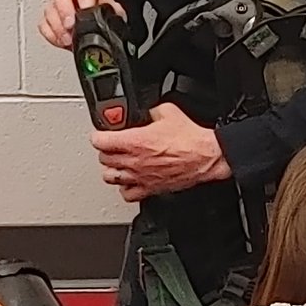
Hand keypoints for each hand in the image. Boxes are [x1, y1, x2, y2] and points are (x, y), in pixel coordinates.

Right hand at [38, 0, 124, 49]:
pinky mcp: (49, 21)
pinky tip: (62, 40)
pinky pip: (43, 25)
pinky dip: (52, 35)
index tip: (86, 9)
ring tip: (69, 38)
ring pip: (49, 9)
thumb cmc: (105, 21)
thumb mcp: (114, 16)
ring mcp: (57, 6)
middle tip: (71, 25)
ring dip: (58, 26)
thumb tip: (111, 17)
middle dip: (64, 9)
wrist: (96, 37)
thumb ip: (112, 14)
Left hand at [93, 103, 231, 199]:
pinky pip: (127, 194)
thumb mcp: (169, 111)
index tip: (102, 133)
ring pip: (110, 177)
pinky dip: (125, 188)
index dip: (98, 135)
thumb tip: (148, 111)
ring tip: (117, 163)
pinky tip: (129, 181)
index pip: (99, 140)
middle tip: (113, 145)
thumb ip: (152, 111)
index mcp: (134, 141)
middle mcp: (133, 161)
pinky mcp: (150, 189)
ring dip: (112, 169)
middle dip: (106, 150)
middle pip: (103, 159)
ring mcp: (140, 177)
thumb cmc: (191, 139)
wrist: (206, 157)